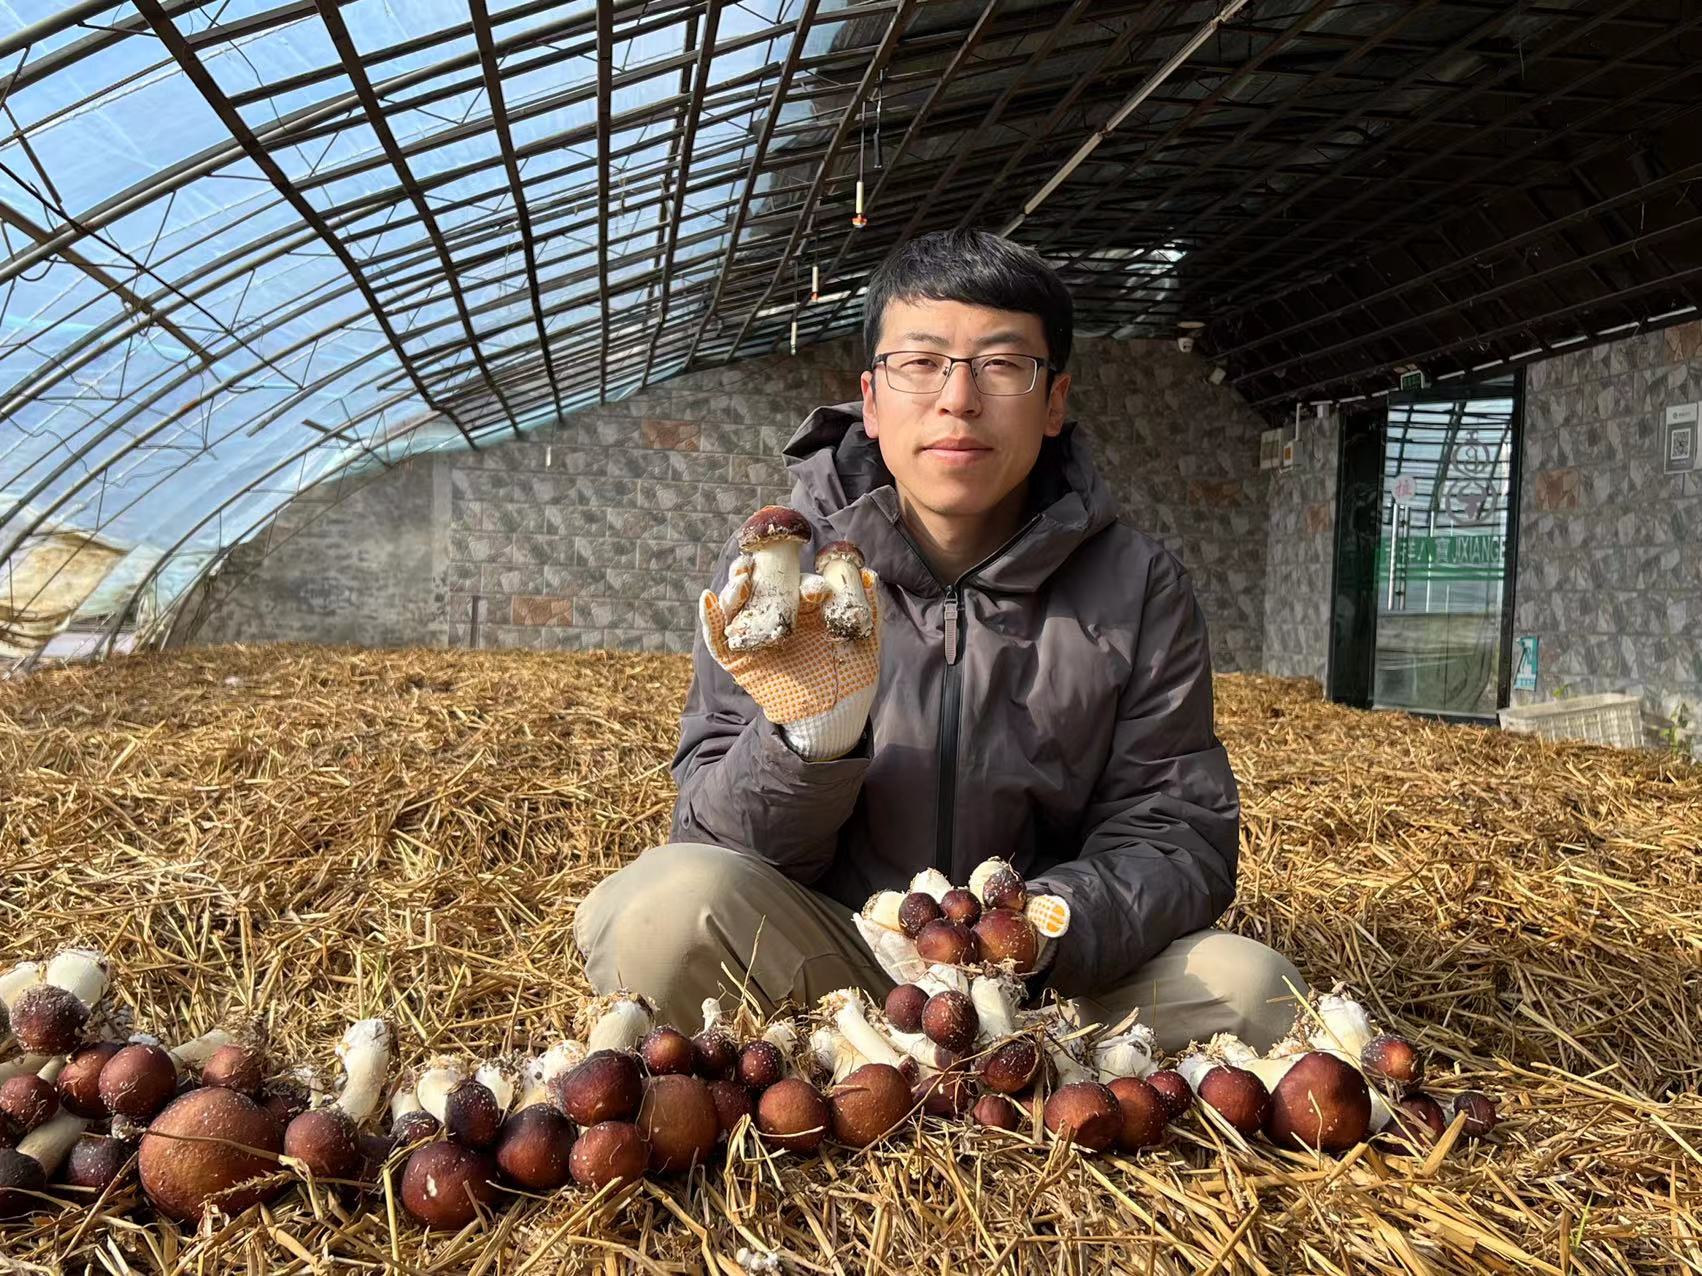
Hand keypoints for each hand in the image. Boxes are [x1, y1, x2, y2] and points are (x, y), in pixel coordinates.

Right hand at [700, 552, 881, 759]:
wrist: (830, 717)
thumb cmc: (850, 677)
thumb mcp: (865, 643)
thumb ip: (868, 610)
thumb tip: (869, 573)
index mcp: (805, 607)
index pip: (798, 582)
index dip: (804, 581)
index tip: (817, 591)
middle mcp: (778, 615)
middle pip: (761, 586)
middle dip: (758, 572)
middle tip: (758, 565)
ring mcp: (755, 634)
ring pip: (737, 605)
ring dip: (733, 588)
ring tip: (739, 579)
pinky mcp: (737, 657)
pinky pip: (718, 636)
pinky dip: (710, 617)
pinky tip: (709, 599)